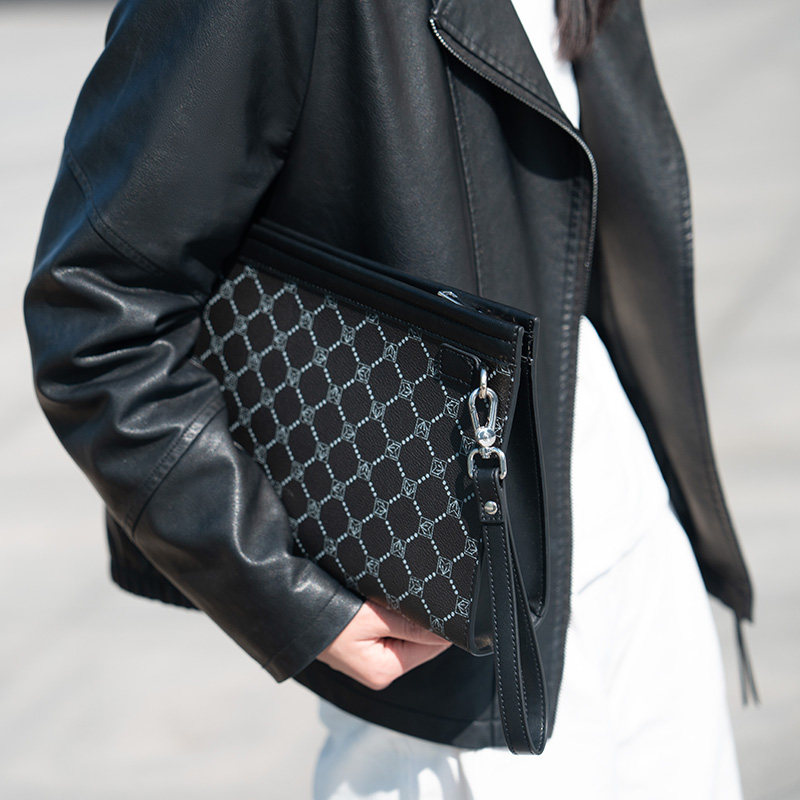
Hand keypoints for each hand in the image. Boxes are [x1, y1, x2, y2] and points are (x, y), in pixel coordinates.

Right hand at [317, 599, 451, 689]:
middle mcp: (379, 671)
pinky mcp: (360, 648)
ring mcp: (369, 661)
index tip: (442, 599)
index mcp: (384, 670)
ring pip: (403, 635)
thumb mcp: (373, 618)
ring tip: (390, 598)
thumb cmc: (329, 617)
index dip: (440, 624)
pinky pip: (387, 632)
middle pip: (418, 642)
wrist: (289, 611)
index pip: (431, 647)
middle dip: (420, 619)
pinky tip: (381, 603)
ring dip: (404, 616)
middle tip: (415, 592)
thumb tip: (448, 632)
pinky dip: (389, 617)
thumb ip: (411, 625)